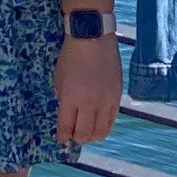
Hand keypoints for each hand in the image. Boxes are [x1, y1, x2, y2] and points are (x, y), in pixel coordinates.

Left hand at [55, 30, 120, 144]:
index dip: (62, 136)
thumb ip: (63, 99)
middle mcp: (89, 103)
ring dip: (92, 136)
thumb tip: (67, 117)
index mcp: (70, 98)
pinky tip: (98, 122)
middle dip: (77, 138)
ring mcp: (105, 100)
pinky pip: (112, 120)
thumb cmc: (71, 56)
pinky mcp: (117, 96)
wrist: (93, 37)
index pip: (66, 127)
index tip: (62, 139)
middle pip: (84, 134)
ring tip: (87, 132)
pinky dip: (104, 125)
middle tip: (74, 136)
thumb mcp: (59, 79)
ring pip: (101, 132)